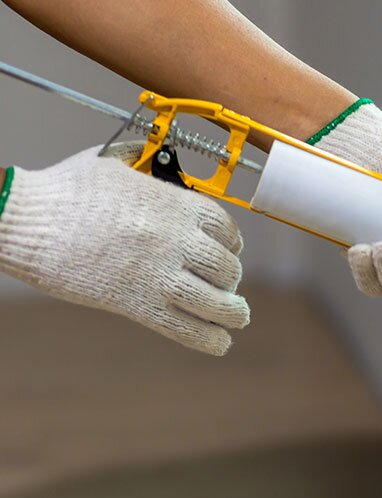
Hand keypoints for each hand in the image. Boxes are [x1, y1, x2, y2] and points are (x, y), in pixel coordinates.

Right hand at [0, 143, 248, 354]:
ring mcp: (158, 273)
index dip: (233, 243)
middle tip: (226, 286)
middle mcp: (175, 239)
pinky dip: (208, 339)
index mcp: (174, 204)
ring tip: (238, 317)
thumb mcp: (111, 161)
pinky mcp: (136, 303)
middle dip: (231, 279)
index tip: (232, 251)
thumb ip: (140, 159)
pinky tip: (220, 343)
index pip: (226, 228)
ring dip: (232, 311)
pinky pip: (184, 327)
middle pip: (226, 267)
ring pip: (214, 300)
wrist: (27, 220)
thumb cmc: (64, 190)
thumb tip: (149, 152)